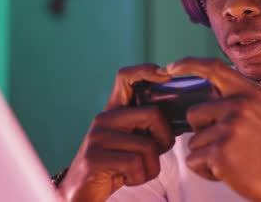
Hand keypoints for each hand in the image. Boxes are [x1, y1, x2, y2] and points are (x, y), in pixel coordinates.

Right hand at [58, 64, 175, 201]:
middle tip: (157, 153)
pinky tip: (127, 179)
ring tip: (137, 171)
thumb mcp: (132, 140)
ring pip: (148, 146)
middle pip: (153, 114)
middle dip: (165, 139)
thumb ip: (148, 126)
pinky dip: (140, 177)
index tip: (166, 74)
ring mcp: (97, 137)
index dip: (146, 70)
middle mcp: (104, 118)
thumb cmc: (116, 165)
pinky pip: (136, 165)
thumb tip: (179, 116)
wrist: (82, 192)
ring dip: (151, 166)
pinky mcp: (94, 158)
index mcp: (114, 110)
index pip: (125, 77)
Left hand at [167, 58, 260, 201]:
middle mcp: (239, 106)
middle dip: (203, 132)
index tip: (170, 68)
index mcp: (251, 94)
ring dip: (208, 156)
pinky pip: (195, 161)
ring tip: (235, 162)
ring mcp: (229, 128)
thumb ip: (246, 101)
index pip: (214, 69)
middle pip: (194, 114)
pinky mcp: (220, 152)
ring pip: (194, 141)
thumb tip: (220, 93)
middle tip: (228, 146)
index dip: (189, 64)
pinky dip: (207, 171)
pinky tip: (230, 173)